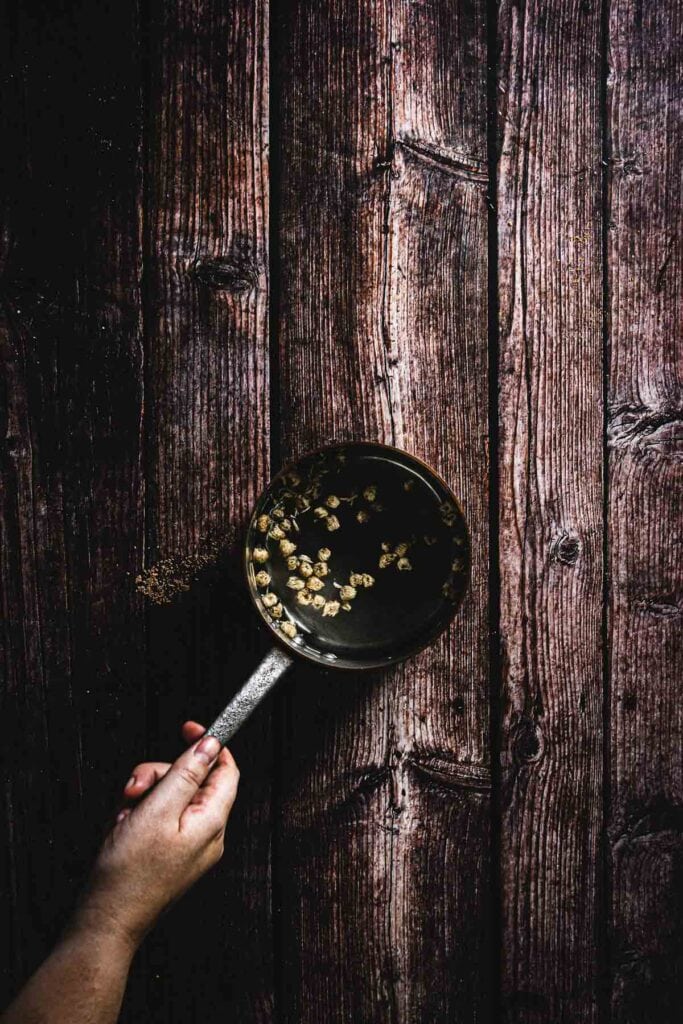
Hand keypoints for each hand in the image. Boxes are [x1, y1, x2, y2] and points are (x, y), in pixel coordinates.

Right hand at [74, 722, 238, 950]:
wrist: (105, 922)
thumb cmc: (129, 874)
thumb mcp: (156, 811)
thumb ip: (186, 774)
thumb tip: (211, 745)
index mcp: (212, 822)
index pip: (226, 770)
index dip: (209, 745)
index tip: (187, 729)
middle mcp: (206, 834)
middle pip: (191, 780)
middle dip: (158, 776)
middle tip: (134, 790)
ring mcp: (188, 846)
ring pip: (170, 797)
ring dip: (143, 797)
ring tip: (124, 818)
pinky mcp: (169, 854)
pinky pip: (158, 819)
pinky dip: (138, 816)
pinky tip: (122, 830)